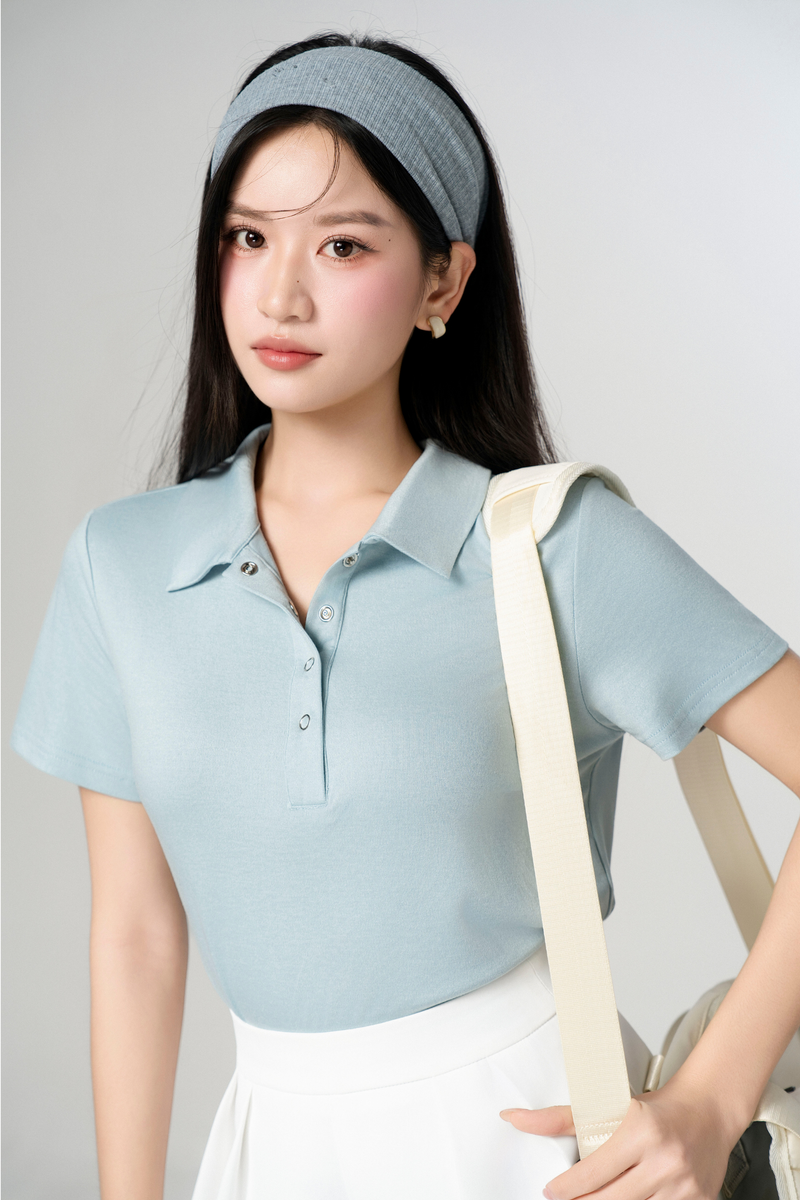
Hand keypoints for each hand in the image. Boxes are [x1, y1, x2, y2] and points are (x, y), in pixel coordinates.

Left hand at [499, 1080, 742, 1198]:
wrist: (708, 1110)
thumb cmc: (654, 1109)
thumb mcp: (608, 1105)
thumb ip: (560, 1117)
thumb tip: (511, 1117)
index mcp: (640, 1130)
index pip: (594, 1172)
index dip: (567, 1189)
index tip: (551, 1192)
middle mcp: (664, 1159)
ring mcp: (685, 1185)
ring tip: (594, 1198)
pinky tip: (629, 1198)